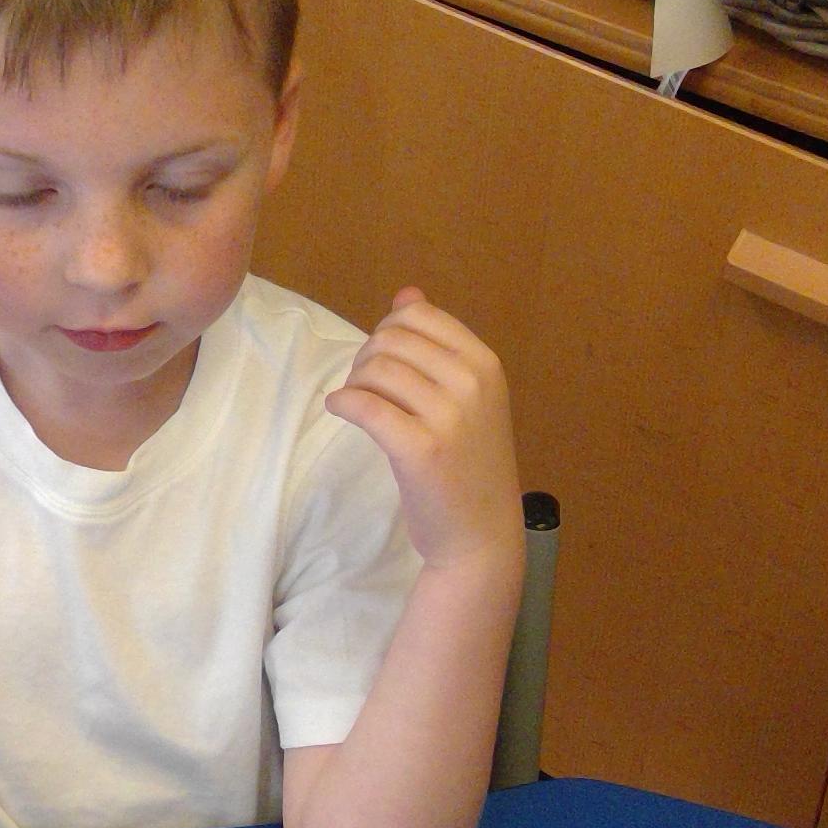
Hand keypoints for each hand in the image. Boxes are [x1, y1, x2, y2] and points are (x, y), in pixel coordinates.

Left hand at [326, 289, 519, 574]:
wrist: (480, 534)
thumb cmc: (469, 466)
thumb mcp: (467, 397)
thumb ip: (438, 345)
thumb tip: (406, 292)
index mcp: (485, 364)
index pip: (419, 315)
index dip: (387, 330)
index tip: (382, 360)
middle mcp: (472, 383)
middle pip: (391, 338)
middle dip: (366, 357)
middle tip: (365, 387)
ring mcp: (449, 416)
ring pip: (375, 369)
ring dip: (354, 383)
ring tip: (359, 405)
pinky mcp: (420, 448)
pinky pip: (364, 405)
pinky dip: (343, 403)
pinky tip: (341, 411)